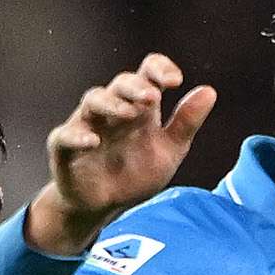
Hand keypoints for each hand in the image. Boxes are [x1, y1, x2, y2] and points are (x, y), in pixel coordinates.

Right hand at [27, 53, 216, 253]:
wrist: (105, 206)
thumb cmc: (135, 171)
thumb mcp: (169, 150)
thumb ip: (186, 122)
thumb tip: (209, 91)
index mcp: (139, 105)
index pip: (147, 72)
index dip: (160, 69)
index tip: (175, 81)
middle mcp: (112, 109)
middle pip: (121, 83)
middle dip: (136, 87)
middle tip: (152, 98)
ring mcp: (86, 125)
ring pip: (94, 100)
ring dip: (112, 104)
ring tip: (129, 113)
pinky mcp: (65, 148)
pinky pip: (65, 136)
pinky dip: (77, 136)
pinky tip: (93, 141)